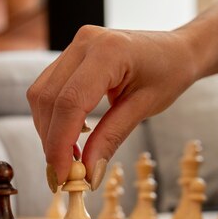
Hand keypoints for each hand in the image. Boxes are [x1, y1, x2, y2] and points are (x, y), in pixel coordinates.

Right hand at [27, 25, 197, 191]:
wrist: (176, 50)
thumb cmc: (169, 73)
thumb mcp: (144, 109)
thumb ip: (111, 138)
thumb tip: (88, 174)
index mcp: (109, 52)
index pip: (70, 103)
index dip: (59, 143)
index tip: (62, 176)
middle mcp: (85, 42)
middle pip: (49, 99)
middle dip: (51, 142)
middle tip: (63, 175)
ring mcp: (75, 45)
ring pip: (41, 95)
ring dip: (48, 131)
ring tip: (69, 158)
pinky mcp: (70, 54)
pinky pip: (48, 89)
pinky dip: (53, 118)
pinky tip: (70, 137)